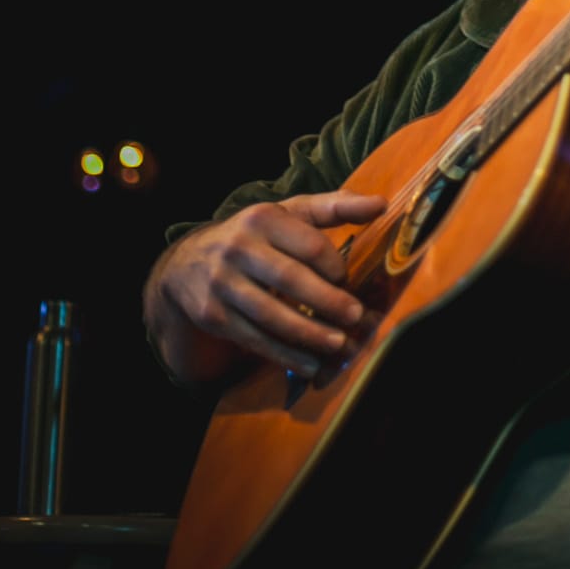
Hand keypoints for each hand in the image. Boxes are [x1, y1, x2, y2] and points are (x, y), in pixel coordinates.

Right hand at [146, 188, 385, 380]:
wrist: (187, 264)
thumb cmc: (257, 236)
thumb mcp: (290, 214)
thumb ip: (335, 207)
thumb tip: (382, 204)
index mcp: (263, 219)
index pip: (309, 245)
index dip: (335, 266)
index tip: (349, 280)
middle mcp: (239, 248)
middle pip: (291, 280)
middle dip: (327, 302)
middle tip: (356, 317)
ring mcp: (222, 283)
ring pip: (271, 315)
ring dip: (308, 334)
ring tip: (339, 345)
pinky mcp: (213, 315)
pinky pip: (254, 339)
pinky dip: (284, 354)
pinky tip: (310, 363)